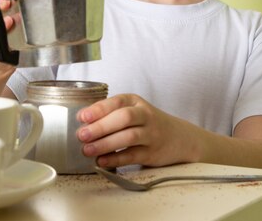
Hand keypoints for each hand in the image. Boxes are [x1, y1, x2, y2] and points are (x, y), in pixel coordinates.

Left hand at [76, 94, 197, 167]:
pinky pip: (132, 156)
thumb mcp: (132, 110)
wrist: (179, 138)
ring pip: (129, 137)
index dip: (99, 109)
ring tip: (87, 150)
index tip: (82, 117)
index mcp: (135, 101)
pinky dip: (116, 158)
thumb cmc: (146, 122)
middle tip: (82, 135)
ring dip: (106, 144)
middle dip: (101, 126)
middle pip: (124, 118)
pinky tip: (101, 161)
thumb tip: (82, 122)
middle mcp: (145, 115)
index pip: (117, 102)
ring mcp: (151, 134)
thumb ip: (111, 113)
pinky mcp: (152, 153)